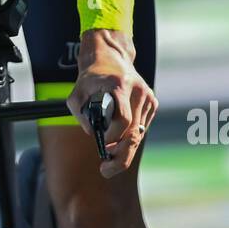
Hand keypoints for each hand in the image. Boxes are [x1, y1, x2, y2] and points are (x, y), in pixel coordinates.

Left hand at [67, 29, 154, 177]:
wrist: (109, 57)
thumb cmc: (89, 79)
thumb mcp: (75, 94)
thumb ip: (80, 115)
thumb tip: (94, 134)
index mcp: (119, 85)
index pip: (123, 120)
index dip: (113, 137)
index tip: (102, 145)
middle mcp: (138, 90)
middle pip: (133, 133)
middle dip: (121, 156)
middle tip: (105, 170)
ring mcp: (148, 96)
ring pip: (138, 133)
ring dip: (123, 146)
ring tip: (108, 153)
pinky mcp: (153, 101)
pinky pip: (142, 127)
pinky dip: (130, 135)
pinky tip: (119, 133)